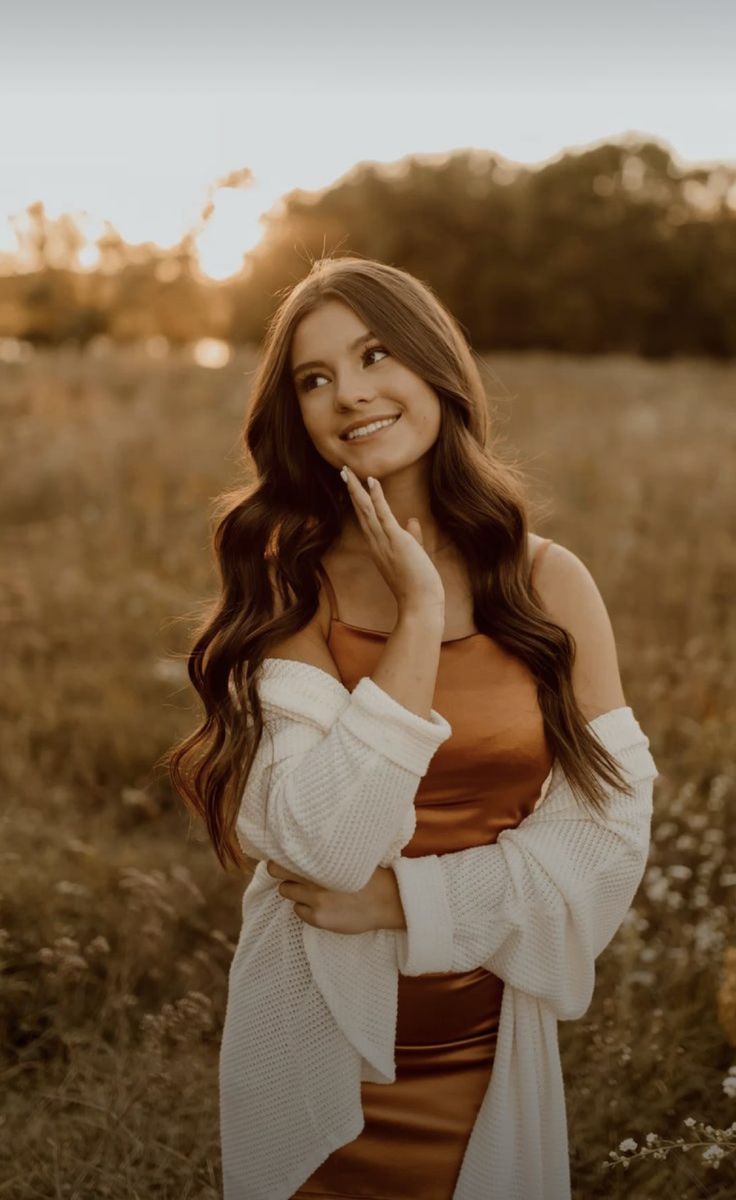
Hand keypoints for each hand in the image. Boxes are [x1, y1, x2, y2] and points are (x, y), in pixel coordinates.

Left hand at [266, 859, 405, 933]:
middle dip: (280, 872)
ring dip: (294, 890)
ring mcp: (315, 901)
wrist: (387, 900)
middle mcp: (315, 881)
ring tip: (309, 889)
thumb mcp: (347, 857)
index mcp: (322, 862)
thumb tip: (303, 848)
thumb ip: (324, 855)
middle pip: (278, 873)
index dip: (279, 857)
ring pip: (286, 892)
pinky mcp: (319, 918)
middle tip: (286, 872)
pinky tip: (320, 904)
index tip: (279, 856)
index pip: (285, 857)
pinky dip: (305, 907)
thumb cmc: (370, 875)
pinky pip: (299, 911)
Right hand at [340, 465, 444, 614]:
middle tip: (343, 470)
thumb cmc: (418, 584)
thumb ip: (412, 536)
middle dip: (352, 489)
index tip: (352, 483)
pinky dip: (377, 497)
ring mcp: (384, 542)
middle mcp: (376, 543)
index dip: (358, 500)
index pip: (365, 519)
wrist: (420, 603)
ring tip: (348, 471)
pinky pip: (383, 514)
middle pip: (360, 511)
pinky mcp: (396, 540)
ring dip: (357, 489)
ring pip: (366, 510)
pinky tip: (372, 481)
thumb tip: (412, 520)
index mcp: (379, 547)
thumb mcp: (415, 554)